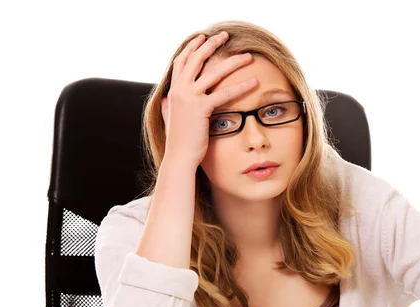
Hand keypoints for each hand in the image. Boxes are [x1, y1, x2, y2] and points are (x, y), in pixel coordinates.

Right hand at [162, 31, 258, 167]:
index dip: (192, 47)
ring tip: (248, 56)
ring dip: (233, 62)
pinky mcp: (201, 109)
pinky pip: (224, 93)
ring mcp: (189, 98)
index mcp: (174, 91)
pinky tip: (254, 82)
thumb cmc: (179, 142)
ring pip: (214, 72)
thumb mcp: (170, 120)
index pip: (182, 61)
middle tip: (225, 35)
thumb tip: (165, 99)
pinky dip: (241, 87)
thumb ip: (168, 107)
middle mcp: (180, 91)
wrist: (179, 158)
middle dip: (212, 44)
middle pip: (197, 59)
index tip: (203, 37)